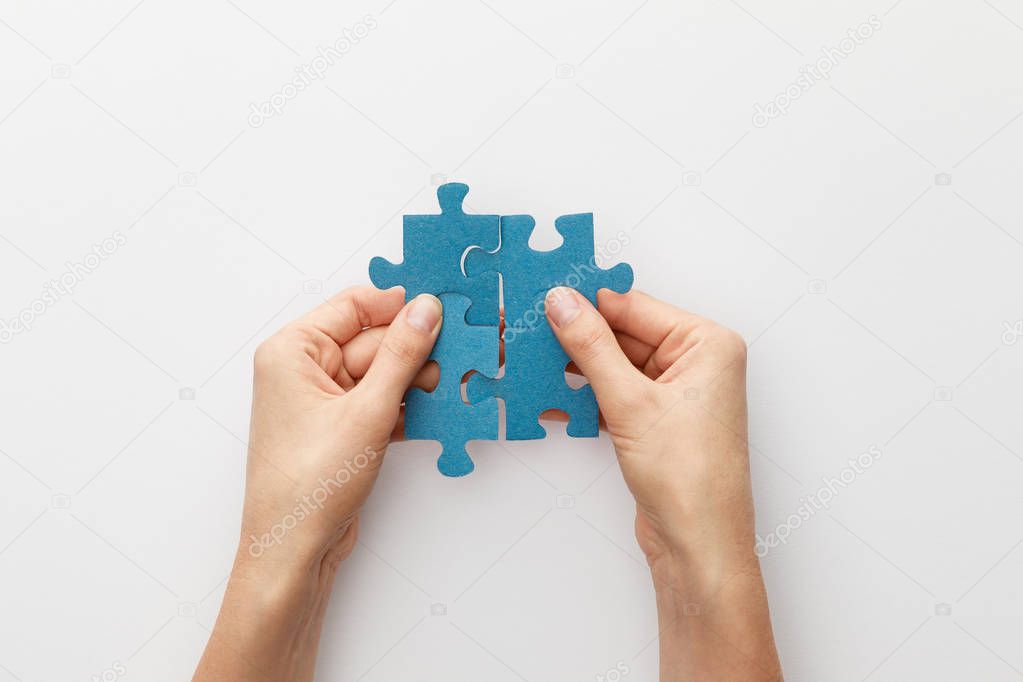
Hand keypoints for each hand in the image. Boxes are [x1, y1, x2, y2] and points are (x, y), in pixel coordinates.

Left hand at [242, 286, 440, 566]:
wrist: (294, 552)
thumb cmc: (309, 486)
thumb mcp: (366, 411)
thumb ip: (401, 355)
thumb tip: (426, 311)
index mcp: (293, 351)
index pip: (354, 307)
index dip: (400, 306)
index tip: (443, 308)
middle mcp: (304, 369)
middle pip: (373, 340)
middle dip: (417, 349)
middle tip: (463, 348)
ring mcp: (323, 401)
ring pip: (382, 372)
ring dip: (417, 380)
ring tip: (455, 384)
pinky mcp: (341, 428)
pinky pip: (381, 401)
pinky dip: (408, 406)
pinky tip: (439, 410)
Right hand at [545, 287, 780, 680]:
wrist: (698, 546)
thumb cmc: (691, 478)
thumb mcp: (631, 402)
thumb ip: (591, 347)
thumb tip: (563, 303)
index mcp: (707, 344)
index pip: (634, 306)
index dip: (585, 303)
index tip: (542, 297)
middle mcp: (696, 363)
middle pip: (621, 334)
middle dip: (574, 337)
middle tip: (526, 330)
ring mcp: (675, 393)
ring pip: (613, 365)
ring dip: (574, 368)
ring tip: (528, 362)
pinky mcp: (656, 421)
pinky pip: (613, 394)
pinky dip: (584, 396)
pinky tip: (548, 396)